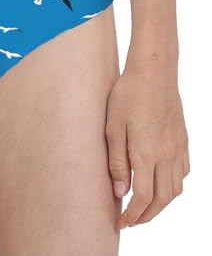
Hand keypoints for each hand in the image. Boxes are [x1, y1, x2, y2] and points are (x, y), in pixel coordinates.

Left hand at [105, 58, 188, 228]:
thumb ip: (116, 160)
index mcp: (146, 154)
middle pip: (161, 200)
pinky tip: (160, 182)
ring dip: (160, 204)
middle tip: (130, 221)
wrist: (153, 72)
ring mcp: (178, 148)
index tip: (120, 222)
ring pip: (175, 189)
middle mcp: (166, 155)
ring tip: (143, 206)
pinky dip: (172, 185)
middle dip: (145, 216)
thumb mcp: (113, 126)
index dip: (132, 216)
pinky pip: (183, 172)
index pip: (142, 198)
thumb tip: (119, 191)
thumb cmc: (127, 95)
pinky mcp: (183, 140)